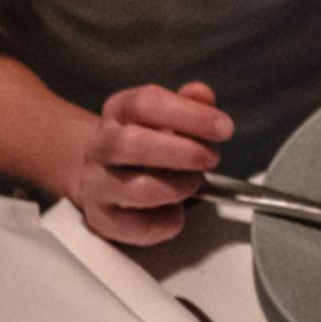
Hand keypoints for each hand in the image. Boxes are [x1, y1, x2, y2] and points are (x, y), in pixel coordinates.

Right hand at [69, 79, 233, 245]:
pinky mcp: (104, 219)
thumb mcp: (166, 114)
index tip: (222, 127)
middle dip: (184, 152)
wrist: (101, 173)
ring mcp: (98, 184)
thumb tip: (201, 94)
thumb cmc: (144, 143)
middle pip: (132, 144)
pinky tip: (176, 209)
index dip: (190, 115)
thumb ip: (189, 104)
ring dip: (179, 187)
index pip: (146, 104)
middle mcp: (101, 146)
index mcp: (119, 112)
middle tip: (211, 157)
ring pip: (138, 189)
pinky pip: (141, 226)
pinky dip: (169, 220)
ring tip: (194, 182)